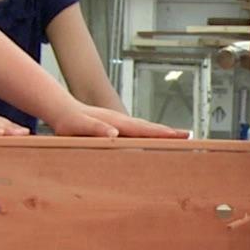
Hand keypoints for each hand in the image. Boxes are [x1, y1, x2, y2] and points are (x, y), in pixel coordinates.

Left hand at [46, 104, 186, 138]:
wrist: (60, 109)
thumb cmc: (68, 121)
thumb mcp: (79, 127)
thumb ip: (95, 130)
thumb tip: (114, 134)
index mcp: (116, 122)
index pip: (144, 129)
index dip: (162, 134)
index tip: (180, 136)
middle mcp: (121, 120)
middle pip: (150, 127)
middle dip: (169, 132)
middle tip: (189, 136)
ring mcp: (119, 122)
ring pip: (145, 128)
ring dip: (161, 132)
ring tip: (178, 137)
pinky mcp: (115, 126)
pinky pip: (137, 131)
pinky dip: (149, 135)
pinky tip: (153, 140)